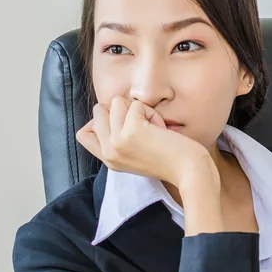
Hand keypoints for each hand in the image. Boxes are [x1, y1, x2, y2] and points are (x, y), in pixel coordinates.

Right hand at [76, 96, 212, 188]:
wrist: (188, 170)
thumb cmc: (168, 159)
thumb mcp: (134, 155)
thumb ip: (117, 140)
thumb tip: (106, 110)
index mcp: (108, 159)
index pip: (83, 134)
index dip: (99, 122)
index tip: (122, 126)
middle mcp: (108, 152)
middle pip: (98, 110)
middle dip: (123, 111)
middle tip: (144, 129)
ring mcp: (117, 141)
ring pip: (116, 102)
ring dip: (138, 110)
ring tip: (153, 129)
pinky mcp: (131, 130)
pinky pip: (136, 104)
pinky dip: (151, 112)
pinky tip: (160, 129)